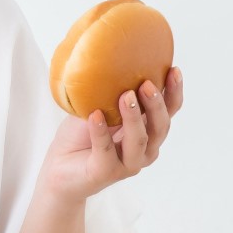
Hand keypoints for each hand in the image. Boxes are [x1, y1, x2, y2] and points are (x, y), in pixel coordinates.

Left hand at [41, 68, 183, 200]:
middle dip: (156, 105)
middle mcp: (143, 149)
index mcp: (148, 131)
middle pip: (160, 127)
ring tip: (124, 95)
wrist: (59, 167)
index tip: (174, 70)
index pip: (169, 112)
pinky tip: (95, 115)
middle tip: (146, 84)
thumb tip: (114, 58)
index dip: (174, 92)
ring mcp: (127, 164)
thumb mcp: (99, 106)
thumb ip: (112, 92)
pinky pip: (106, 151)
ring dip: (134, 117)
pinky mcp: (105, 173)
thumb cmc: (82, 136)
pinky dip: (101, 132)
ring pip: (139, 141)